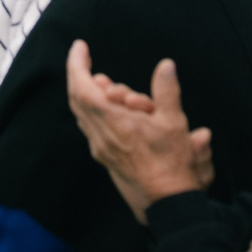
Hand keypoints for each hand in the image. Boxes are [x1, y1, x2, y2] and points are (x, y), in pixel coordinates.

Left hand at [65, 42, 213, 217]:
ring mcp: (100, 148)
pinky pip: (93, 128)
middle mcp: (100, 135)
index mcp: (113, 123)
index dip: (77, 64)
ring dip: (96, 98)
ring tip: (119, 95)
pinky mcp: (106, 158)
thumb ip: (166, 91)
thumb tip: (166, 66)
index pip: (82, 88)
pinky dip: (100, 113)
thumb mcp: (174, 123)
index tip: (79, 47)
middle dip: (86, 79)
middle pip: (78, 99)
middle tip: (103, 75)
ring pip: (85, 115)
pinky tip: (119, 113)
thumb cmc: (171, 165)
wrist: (167, 204)